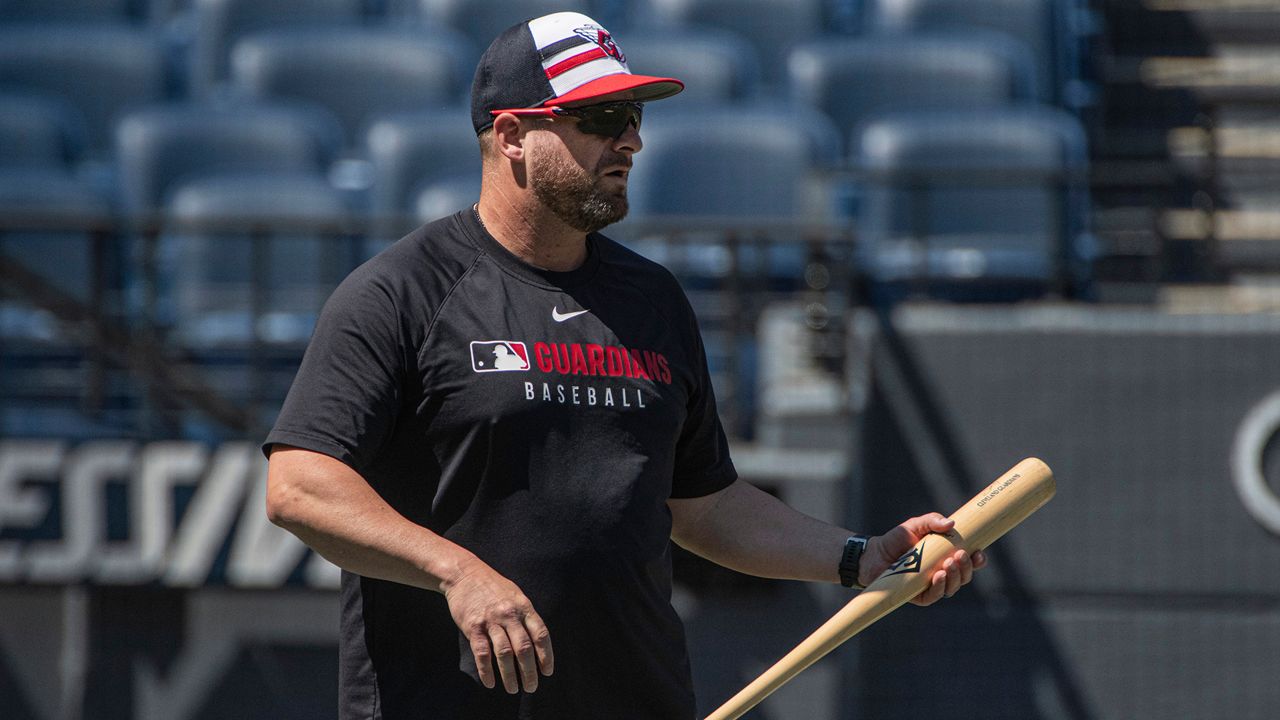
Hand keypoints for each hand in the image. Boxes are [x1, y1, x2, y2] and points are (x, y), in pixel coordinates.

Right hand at [441, 556, 553, 692]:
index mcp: (524, 607)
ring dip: (509, 675)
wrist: (464, 574)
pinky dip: (486, 670)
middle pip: (524, 648)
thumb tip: (537, 641)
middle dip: (529, 671)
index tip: (547, 672)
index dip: (546, 655)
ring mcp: (491, 620)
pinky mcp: (473, 626)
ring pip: (504, 653)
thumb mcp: (516, 595)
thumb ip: (526, 616)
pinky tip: (490, 682)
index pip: (540, 634)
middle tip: (531, 687)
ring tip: (513, 689)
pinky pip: (482, 653)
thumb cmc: (493, 586)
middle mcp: (509, 614)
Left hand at [860, 513, 987, 605]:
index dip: (978, 560)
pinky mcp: (919, 596)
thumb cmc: (896, 540)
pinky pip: (934, 596)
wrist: (873, 554)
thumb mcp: (915, 525)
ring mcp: (931, 585)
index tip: (979, 553)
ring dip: (955, 577)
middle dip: (966, 568)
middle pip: (964, 576)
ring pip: (952, 587)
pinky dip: (939, 587)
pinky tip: (939, 576)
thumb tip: (951, 523)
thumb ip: (932, 521)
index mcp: (946, 557)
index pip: (969, 562)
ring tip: (948, 564)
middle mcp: (942, 573)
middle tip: (959, 555)